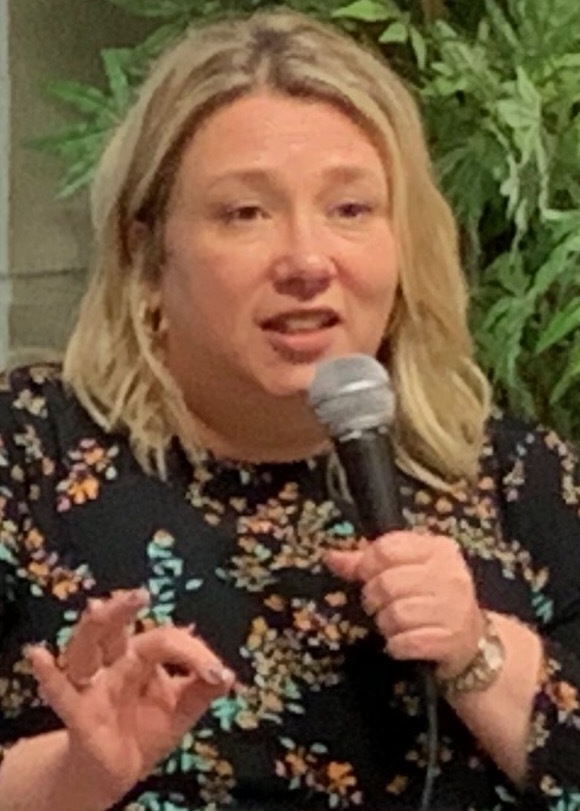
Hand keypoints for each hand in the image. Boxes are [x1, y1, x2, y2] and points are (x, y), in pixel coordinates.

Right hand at [26, 589, 234, 805]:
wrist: (119, 770)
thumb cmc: (148, 728)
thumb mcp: (182, 710)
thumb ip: (202, 690)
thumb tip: (228, 676)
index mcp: (139, 655)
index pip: (163, 640)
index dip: (192, 652)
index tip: (218, 673)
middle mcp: (112, 662)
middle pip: (113, 628)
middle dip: (122, 608)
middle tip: (141, 594)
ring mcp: (93, 685)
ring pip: (84, 648)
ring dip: (92, 628)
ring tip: (97, 608)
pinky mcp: (78, 713)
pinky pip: (60, 693)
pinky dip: (48, 675)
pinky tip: (37, 656)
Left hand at [325, 532, 484, 678]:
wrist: (471, 641)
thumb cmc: (431, 598)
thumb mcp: (407, 570)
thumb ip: (367, 562)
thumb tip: (331, 557)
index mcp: (438, 549)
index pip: (386, 548)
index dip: (367, 565)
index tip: (367, 577)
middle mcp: (451, 574)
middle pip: (386, 582)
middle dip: (373, 599)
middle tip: (380, 605)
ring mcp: (454, 608)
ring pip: (395, 614)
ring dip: (385, 624)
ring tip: (394, 624)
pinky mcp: (451, 640)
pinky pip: (405, 642)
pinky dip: (396, 645)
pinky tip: (403, 642)